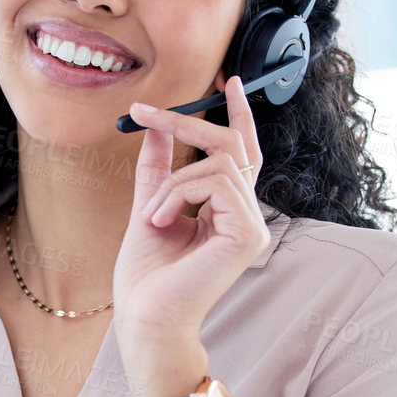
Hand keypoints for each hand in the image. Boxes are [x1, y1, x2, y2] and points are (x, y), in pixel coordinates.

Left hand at [114, 74, 270, 346]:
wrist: (144, 315)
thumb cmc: (146, 275)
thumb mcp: (149, 205)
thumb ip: (158, 166)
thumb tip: (156, 125)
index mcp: (227, 211)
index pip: (242, 154)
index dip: (238, 115)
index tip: (226, 80)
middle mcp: (246, 216)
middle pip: (232, 146)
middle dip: (188, 123)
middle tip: (145, 113)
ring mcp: (252, 227)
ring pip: (218, 163)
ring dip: (172, 182)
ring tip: (152, 215)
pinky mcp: (247, 235)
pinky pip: (216, 183)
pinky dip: (179, 194)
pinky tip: (162, 222)